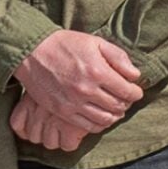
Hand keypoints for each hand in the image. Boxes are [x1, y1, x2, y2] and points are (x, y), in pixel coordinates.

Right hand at [9, 30, 147, 152]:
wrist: (32, 52)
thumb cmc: (65, 44)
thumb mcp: (95, 42)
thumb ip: (118, 57)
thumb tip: (135, 75)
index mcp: (98, 71)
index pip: (127, 91)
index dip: (135, 92)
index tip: (134, 90)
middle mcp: (87, 90)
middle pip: (118, 106)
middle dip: (126, 103)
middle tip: (124, 99)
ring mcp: (74, 103)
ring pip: (105, 119)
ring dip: (114, 115)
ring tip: (114, 109)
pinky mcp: (62, 112)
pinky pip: (88, 126)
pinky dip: (99, 125)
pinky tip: (100, 116)